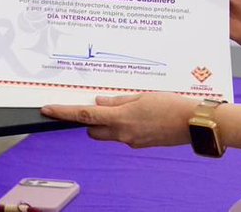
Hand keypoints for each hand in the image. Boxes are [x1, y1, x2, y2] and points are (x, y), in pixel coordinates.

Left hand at [41, 92, 196, 148]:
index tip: (47, 110)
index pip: (84, 116)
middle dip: (90, 119)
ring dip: (108, 122)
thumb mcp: (141, 96)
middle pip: (93, 129)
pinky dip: (124, 125)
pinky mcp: (140, 144)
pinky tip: (140, 115)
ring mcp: (131, 141)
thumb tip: (99, 103)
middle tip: (102, 105)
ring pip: (108, 133)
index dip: (63, 113)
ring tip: (128, 107)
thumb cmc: (171, 105)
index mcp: (121, 118)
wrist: (193, 123)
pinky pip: (124, 135)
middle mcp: (123, 133)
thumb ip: (117, 100)